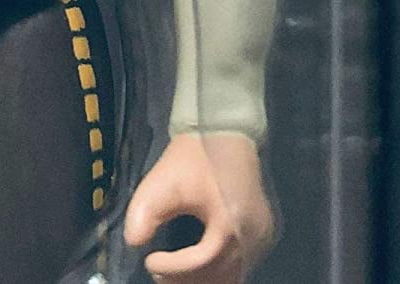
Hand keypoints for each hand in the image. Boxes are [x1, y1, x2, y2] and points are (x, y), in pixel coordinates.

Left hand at [125, 132, 274, 282]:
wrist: (227, 131)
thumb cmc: (195, 155)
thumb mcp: (162, 180)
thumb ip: (143, 213)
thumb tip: (134, 243)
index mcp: (231, 221)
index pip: (200, 263)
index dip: (171, 268)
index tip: (149, 259)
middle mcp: (253, 236)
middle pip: (217, 278)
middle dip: (184, 281)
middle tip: (158, 272)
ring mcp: (262, 238)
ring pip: (231, 278)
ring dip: (202, 281)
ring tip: (174, 273)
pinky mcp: (264, 236)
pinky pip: (241, 269)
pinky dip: (218, 274)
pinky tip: (197, 268)